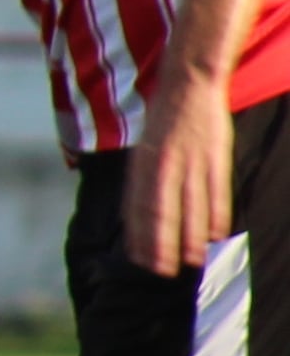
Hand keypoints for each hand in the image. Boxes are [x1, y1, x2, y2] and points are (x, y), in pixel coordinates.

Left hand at [127, 75, 240, 276]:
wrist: (188, 84)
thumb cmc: (163, 120)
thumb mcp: (142, 148)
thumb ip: (142, 179)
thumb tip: (138, 214)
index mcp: (141, 163)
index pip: (137, 209)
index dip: (139, 237)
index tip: (140, 261)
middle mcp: (163, 165)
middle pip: (161, 213)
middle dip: (161, 245)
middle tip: (162, 272)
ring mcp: (191, 162)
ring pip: (190, 208)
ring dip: (190, 238)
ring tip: (192, 262)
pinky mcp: (215, 157)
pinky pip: (217, 193)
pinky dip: (217, 215)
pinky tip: (216, 235)